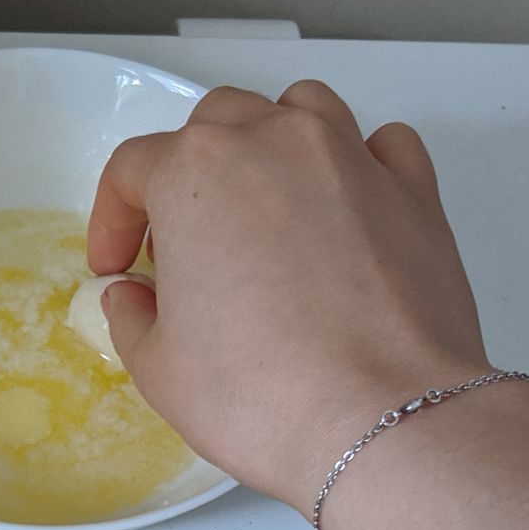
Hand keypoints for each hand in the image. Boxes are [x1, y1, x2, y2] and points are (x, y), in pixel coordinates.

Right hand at [88, 81, 493, 506]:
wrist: (385, 419)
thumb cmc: (259, 394)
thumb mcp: (159, 369)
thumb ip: (132, 316)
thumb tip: (133, 295)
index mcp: (194, 173)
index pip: (131, 168)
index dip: (113, 219)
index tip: (115, 269)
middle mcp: (273, 142)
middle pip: (216, 123)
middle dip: (189, 174)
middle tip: (187, 245)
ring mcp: (351, 158)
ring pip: (299, 110)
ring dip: (270, 145)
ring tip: (266, 208)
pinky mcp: (415, 191)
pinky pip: (382, 145)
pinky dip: (358, 163)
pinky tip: (347, 210)